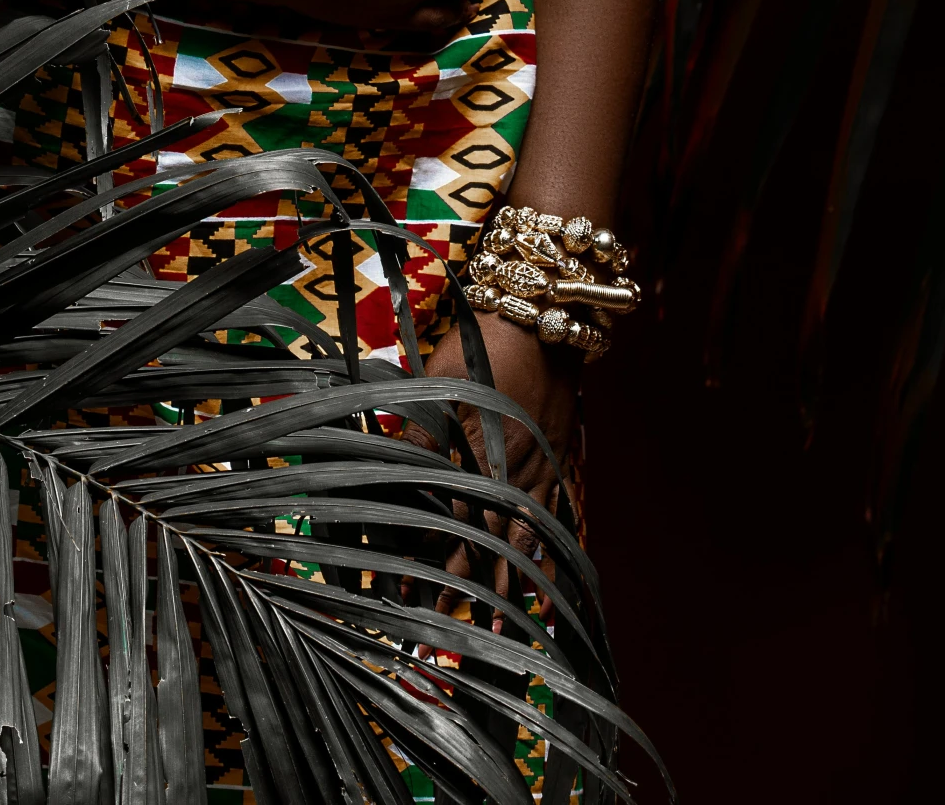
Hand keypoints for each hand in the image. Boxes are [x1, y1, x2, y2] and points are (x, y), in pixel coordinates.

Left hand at [417, 311, 581, 629]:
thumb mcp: (442, 378)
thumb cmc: (485, 342)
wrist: (545, 315)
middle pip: (482, 539)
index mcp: (479, 452)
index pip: (444, 515)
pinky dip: (549, 557)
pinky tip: (546, 587)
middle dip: (462, 586)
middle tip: (441, 630)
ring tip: (497, 630)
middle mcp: (512, 471)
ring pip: (520, 539)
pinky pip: (555, 520)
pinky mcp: (559, 460)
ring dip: (507, 585)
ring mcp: (540, 468)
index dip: (422, 553)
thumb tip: (385, 463)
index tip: (399, 589)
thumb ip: (419, 426)